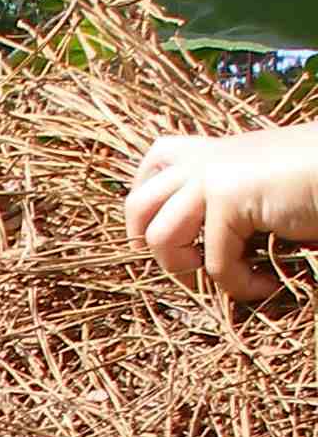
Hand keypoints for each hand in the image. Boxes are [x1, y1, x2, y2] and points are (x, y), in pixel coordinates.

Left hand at [124, 122, 317, 302]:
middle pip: (137, 205)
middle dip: (153, 249)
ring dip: (191, 274)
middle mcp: (207, 156)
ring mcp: (215, 172)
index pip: (154, 166)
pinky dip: (239, 286)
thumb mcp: (263, 190)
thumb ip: (229, 204)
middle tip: (192, 270)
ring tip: (229, 280)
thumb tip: (194, 251)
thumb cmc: (316, 185)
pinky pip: (213, 262)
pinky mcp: (231, 194)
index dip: (147, 208)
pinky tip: (267, 284)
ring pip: (160, 237)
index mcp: (214, 150)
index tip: (174, 240)